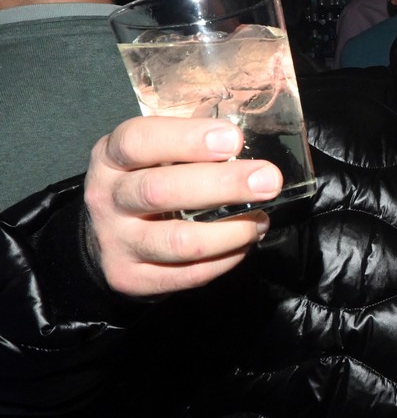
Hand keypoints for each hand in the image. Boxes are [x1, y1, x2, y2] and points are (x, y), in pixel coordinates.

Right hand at [84, 116, 283, 298]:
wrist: (109, 238)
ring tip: (260, 219)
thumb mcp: (154, 153)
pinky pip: (188, 274)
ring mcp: (116, 243)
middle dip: (223, 184)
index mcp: (110, 157)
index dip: (186, 139)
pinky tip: (243, 243)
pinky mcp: (132, 278)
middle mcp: (107, 199)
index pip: (137, 141)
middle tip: (268, 180)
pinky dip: (225, 259)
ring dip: (231, 231)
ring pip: (179, 240)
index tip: (233, 139)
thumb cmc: (147, 181)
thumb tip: (245, 138)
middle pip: (160, 190)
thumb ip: (190, 142)